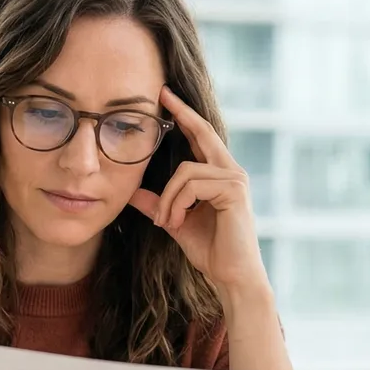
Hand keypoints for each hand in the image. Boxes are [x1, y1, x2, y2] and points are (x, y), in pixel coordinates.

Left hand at [128, 87, 268, 295]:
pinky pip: (191, 185)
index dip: (185, 116)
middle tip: (162, 93)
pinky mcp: (234, 190)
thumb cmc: (211, 252)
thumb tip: (134, 193)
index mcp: (219, 176)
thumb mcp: (176, 223)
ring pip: (185, 171)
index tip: (166, 97)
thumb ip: (159, 206)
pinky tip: (179, 223)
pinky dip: (177, 204)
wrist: (231, 277)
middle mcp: (231, 172)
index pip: (201, 138)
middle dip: (182, 113)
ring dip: (168, 199)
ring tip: (168, 223)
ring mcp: (235, 179)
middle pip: (202, 133)